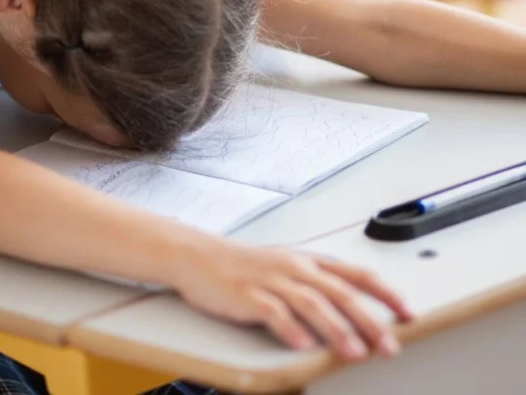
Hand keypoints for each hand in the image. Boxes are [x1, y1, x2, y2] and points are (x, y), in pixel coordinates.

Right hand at [173, 242, 412, 361]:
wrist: (198, 254)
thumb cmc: (243, 264)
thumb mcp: (284, 267)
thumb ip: (313, 285)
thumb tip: (349, 310)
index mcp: (306, 261)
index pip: (355, 274)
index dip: (385, 292)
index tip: (408, 312)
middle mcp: (293, 268)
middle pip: (339, 292)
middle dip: (368, 319)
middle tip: (390, 345)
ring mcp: (270, 280)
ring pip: (311, 302)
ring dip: (336, 328)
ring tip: (354, 352)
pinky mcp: (246, 294)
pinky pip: (272, 312)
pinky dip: (290, 328)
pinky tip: (303, 344)